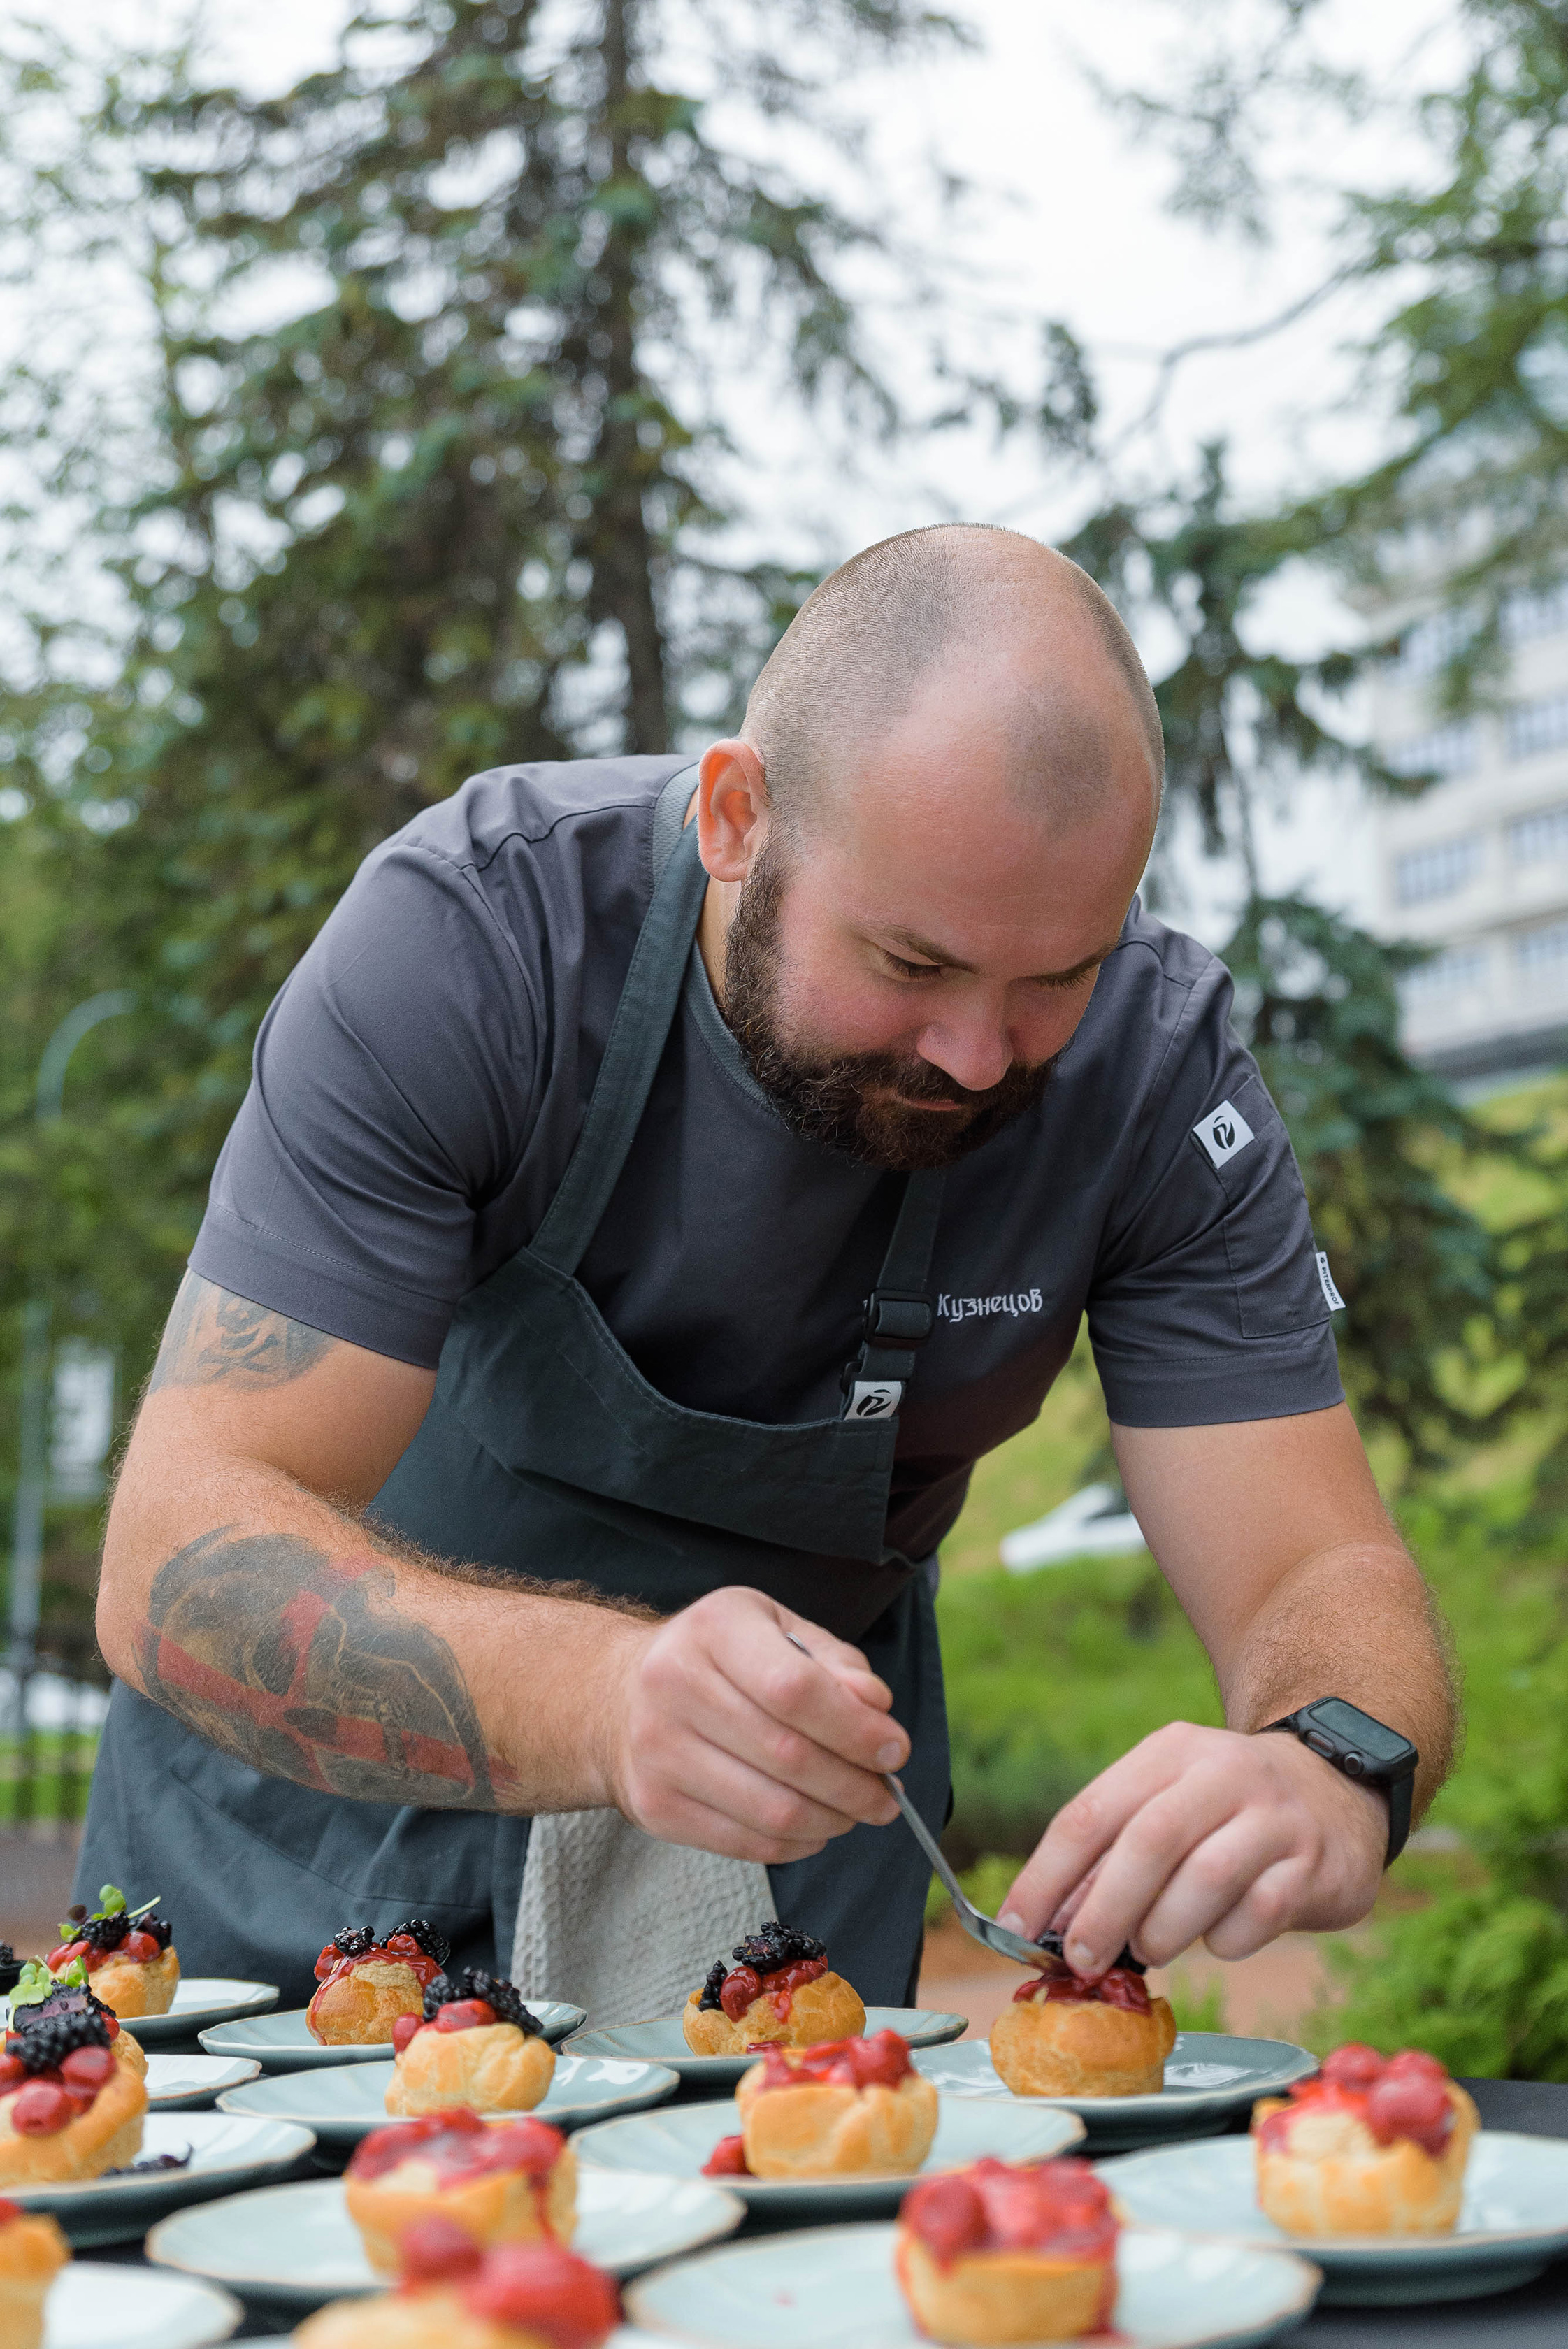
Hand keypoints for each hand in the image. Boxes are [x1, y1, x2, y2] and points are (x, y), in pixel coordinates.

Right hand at [598, 1586, 909, 1863]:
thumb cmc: (719, 1658)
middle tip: (886, 1794)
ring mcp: (658, 1752)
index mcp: (714, 1629)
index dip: (855, 1728)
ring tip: (855, 1811)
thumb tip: (876, 1709)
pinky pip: (746, 1843)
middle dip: (854, 1785)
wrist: (616, 1696)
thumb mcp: (776, 1628)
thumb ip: (834, 1662)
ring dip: (831, 1820)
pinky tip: (815, 1826)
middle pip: (788, 1756)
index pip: (795, 1689)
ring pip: (771, 1809)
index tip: (894, 1750)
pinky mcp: (654, 1807)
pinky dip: (796, 1844)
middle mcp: (675, 1686)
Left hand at [996, 1722, 1386, 1976]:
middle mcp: (1222, 1773)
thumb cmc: (1225, 1812)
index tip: (1016, 1928)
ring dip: (1162, 1930)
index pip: (1091, 1813)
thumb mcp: (1165, 1807)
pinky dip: (1225, 1939)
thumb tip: (1048, 1923)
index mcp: (1169, 1752)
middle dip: (1102, 1911)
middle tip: (1080, 1959)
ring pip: (1204, 1879)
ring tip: (1148, 1949)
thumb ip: (1110, 1857)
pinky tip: (1218, 1936)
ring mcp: (1274, 1816)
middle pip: (1148, 1842)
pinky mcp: (1313, 1864)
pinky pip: (1257, 1915)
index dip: (1046, 1876)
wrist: (1336, 1790)